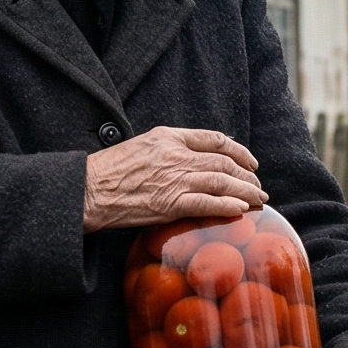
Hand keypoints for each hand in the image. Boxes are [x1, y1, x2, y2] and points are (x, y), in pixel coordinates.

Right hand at [84, 126, 266, 231]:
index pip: (215, 139)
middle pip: (224, 162)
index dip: (239, 151)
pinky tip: (241, 210)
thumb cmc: (110, 170)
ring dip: (245, 191)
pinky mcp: (170, 204)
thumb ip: (170, 147)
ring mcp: (174, 179)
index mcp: (169, 137)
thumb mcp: (142, 145)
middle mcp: (176, 155)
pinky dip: (228, 206)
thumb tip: (195, 155)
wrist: (89, 189)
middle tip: (258, 186)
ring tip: (258, 200)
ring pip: (221, 182)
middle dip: (247, 175)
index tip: (250, 162)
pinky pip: (207, 203)